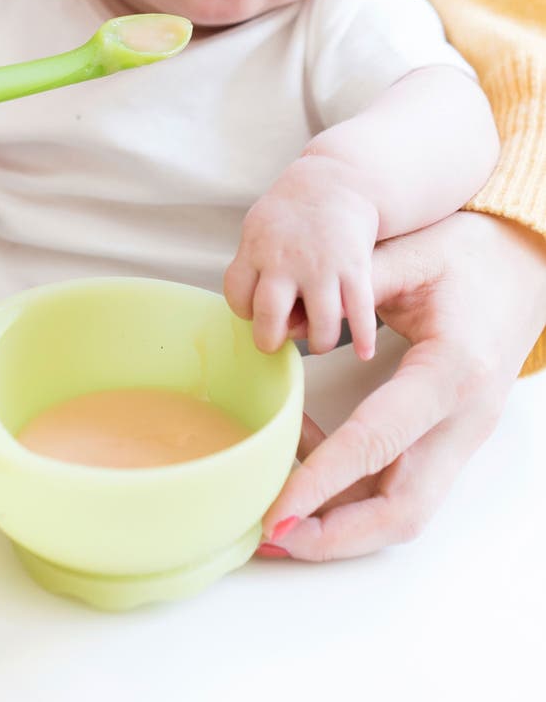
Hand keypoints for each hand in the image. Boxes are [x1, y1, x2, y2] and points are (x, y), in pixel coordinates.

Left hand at [224, 155, 379, 358]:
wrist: (338, 179)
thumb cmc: (294, 211)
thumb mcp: (259, 227)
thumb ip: (252, 265)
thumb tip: (247, 307)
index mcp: (257, 249)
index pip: (237, 297)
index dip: (245, 311)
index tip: (255, 310)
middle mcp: (286, 261)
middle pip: (269, 319)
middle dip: (270, 340)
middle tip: (278, 339)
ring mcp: (323, 266)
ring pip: (321, 326)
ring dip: (320, 342)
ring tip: (320, 338)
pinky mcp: (355, 267)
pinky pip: (360, 312)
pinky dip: (364, 338)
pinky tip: (365, 353)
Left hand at [259, 212, 545, 559]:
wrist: (525, 265)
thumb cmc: (470, 255)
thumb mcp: (410, 255)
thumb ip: (346, 289)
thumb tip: (284, 324)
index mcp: (452, 372)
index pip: (379, 441)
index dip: (322, 480)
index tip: (275, 510)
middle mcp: (464, 420)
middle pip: (403, 509)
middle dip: (335, 535)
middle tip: (270, 537)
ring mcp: (463, 437)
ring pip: (406, 510)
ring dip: (343, 526)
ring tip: (279, 520)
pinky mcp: (453, 440)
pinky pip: (404, 486)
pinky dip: (355, 495)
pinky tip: (309, 472)